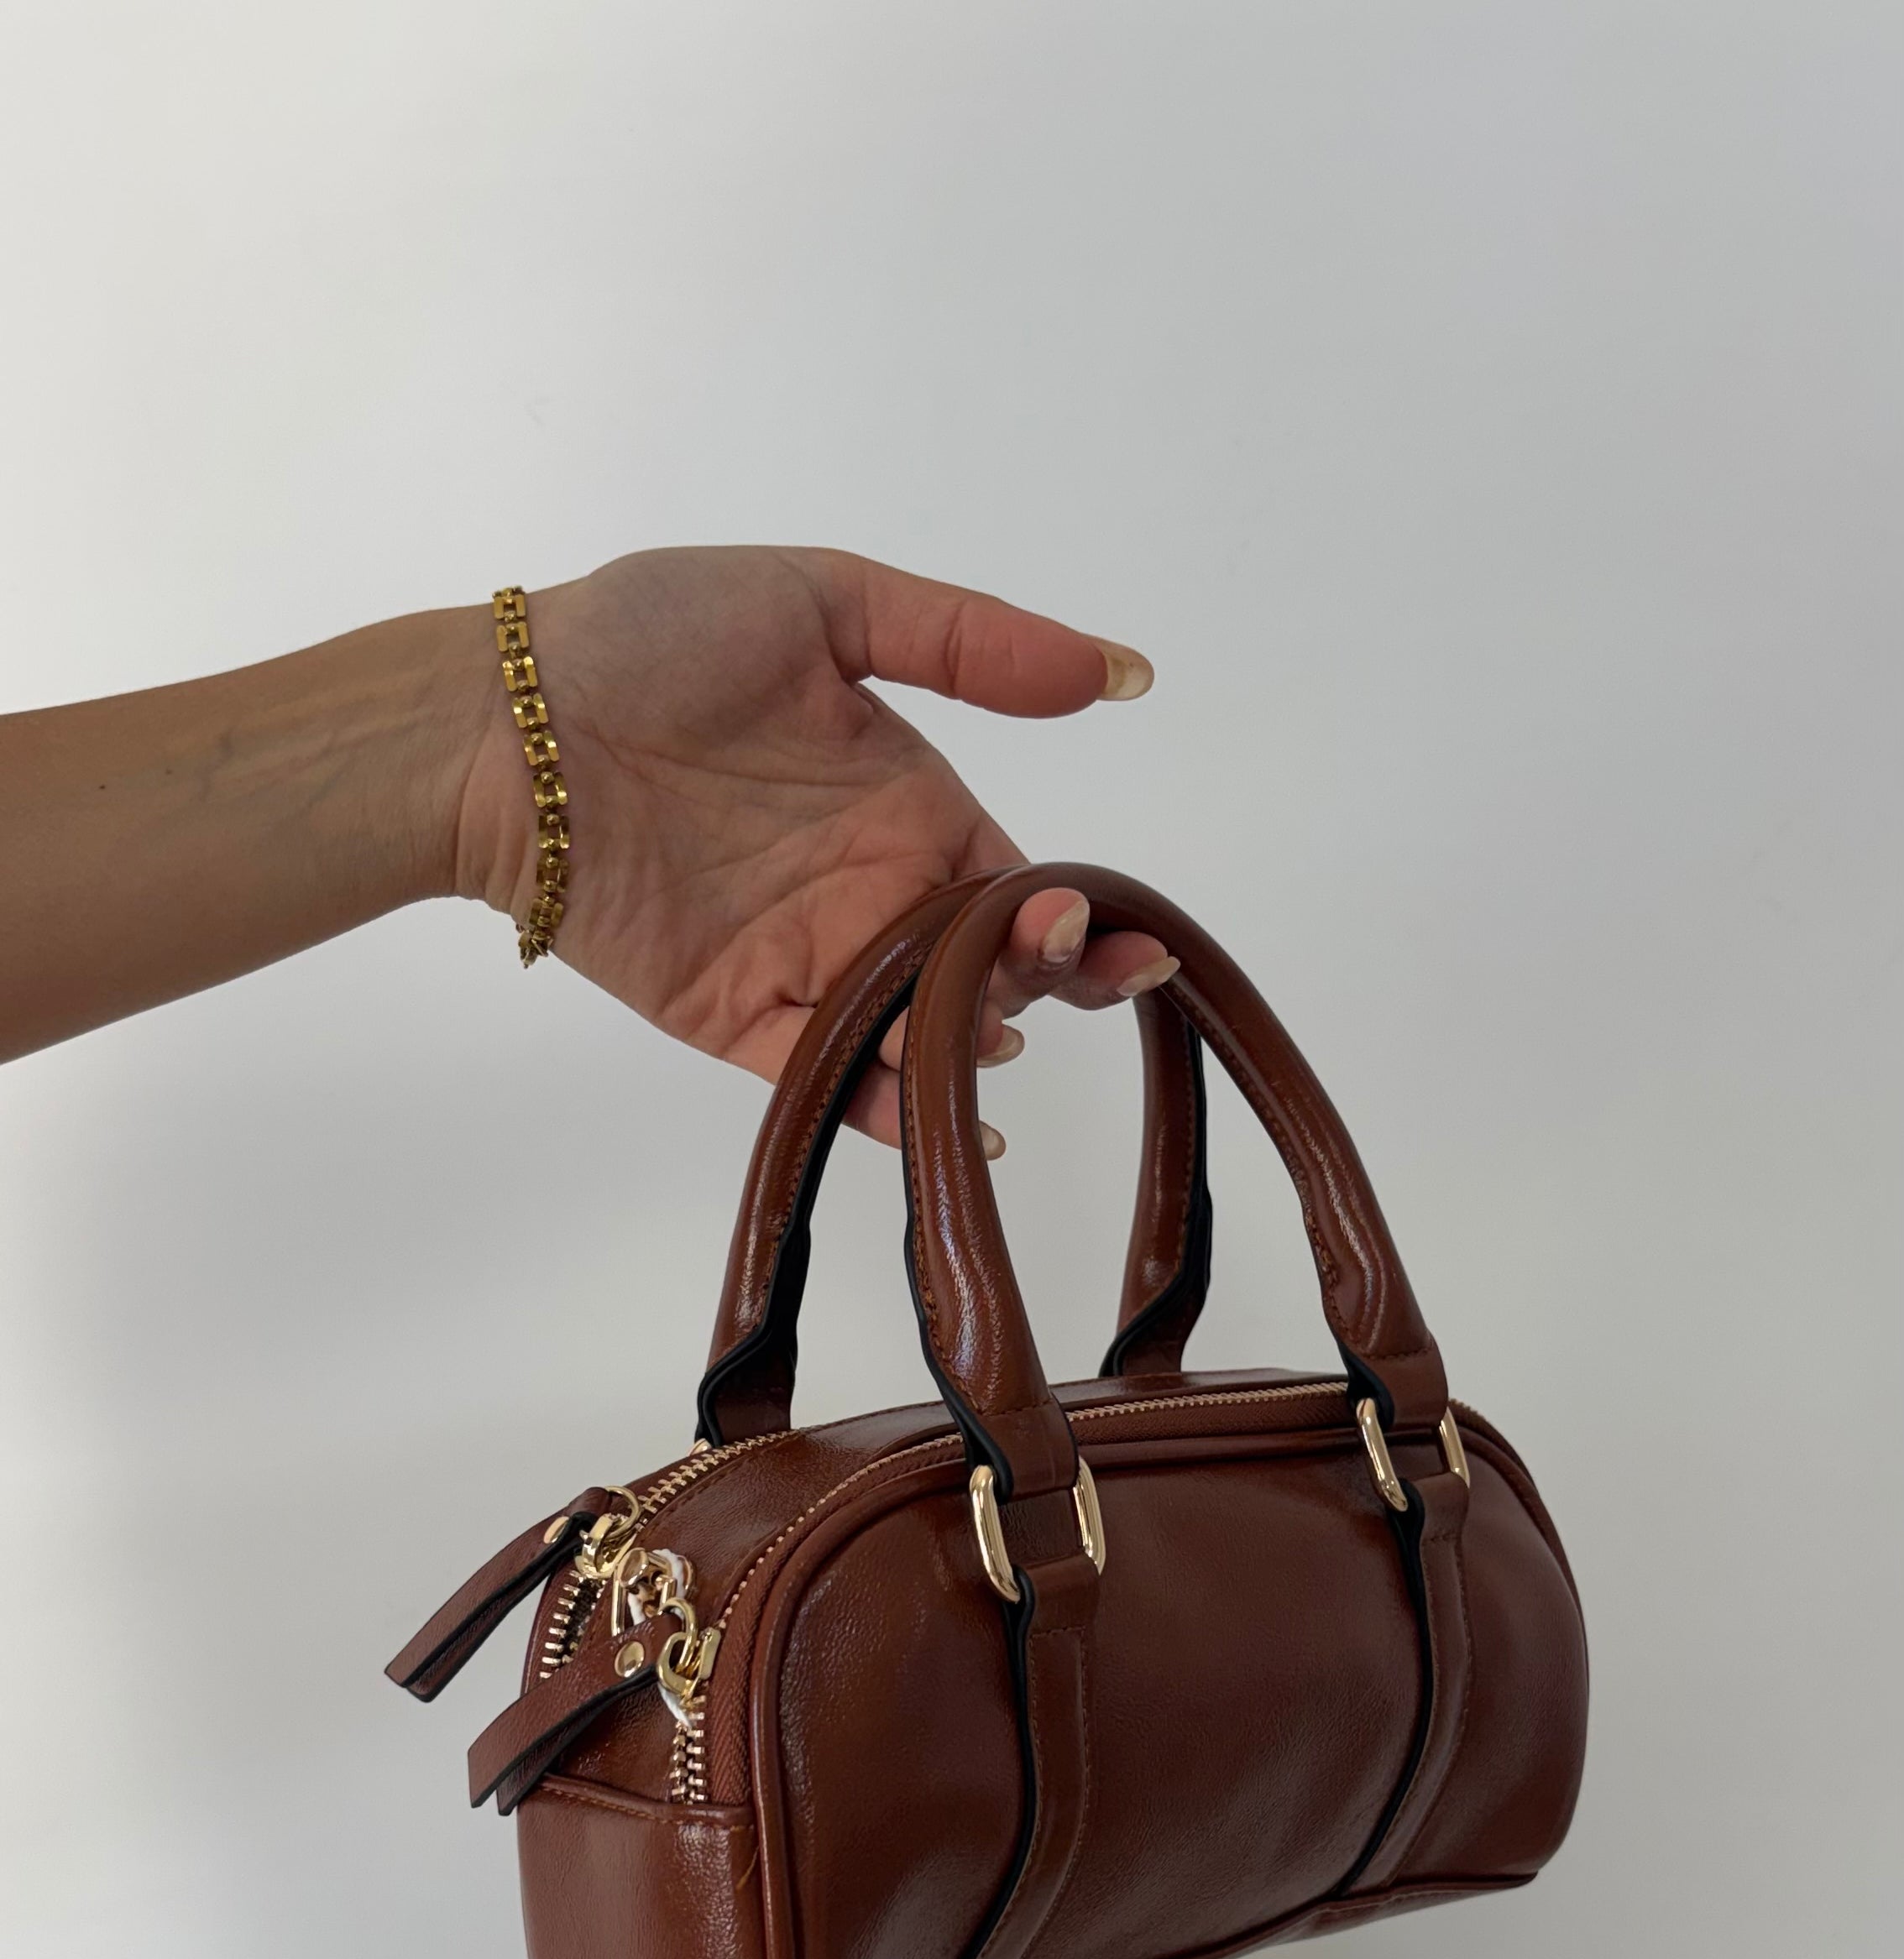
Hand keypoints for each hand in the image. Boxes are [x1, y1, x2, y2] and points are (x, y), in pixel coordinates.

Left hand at [452, 546, 1171, 1147]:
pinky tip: (944, 1116)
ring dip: (972, 1043)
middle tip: (1064, 963)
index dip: (1073, 915)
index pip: (1020, 885)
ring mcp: (810, 963)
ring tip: (994, 1021)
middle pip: (991, 970)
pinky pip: (827, 1079)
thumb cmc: (650, 640)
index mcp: (909, 806)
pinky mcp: (739, 1020)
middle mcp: (873, 895)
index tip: (1102, 922)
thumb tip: (1121, 672)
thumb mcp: (822, 600)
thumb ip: (969, 641)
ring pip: (920, 1033)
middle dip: (1050, 981)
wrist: (506, 723)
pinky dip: (888, 1110)